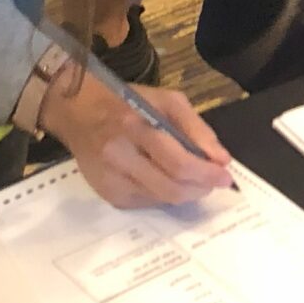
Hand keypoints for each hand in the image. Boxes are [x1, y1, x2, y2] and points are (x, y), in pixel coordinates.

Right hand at [39, 72, 233, 207]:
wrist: (78, 112)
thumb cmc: (127, 101)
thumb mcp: (166, 100)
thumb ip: (196, 129)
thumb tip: (220, 159)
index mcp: (135, 125)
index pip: (179, 162)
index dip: (207, 174)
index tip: (225, 176)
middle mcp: (119, 155)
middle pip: (171, 187)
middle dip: (200, 188)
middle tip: (214, 182)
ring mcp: (110, 179)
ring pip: (161, 199)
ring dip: (185, 193)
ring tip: (194, 179)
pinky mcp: (106, 194)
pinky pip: (146, 202)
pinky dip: (164, 194)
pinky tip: (166, 178)